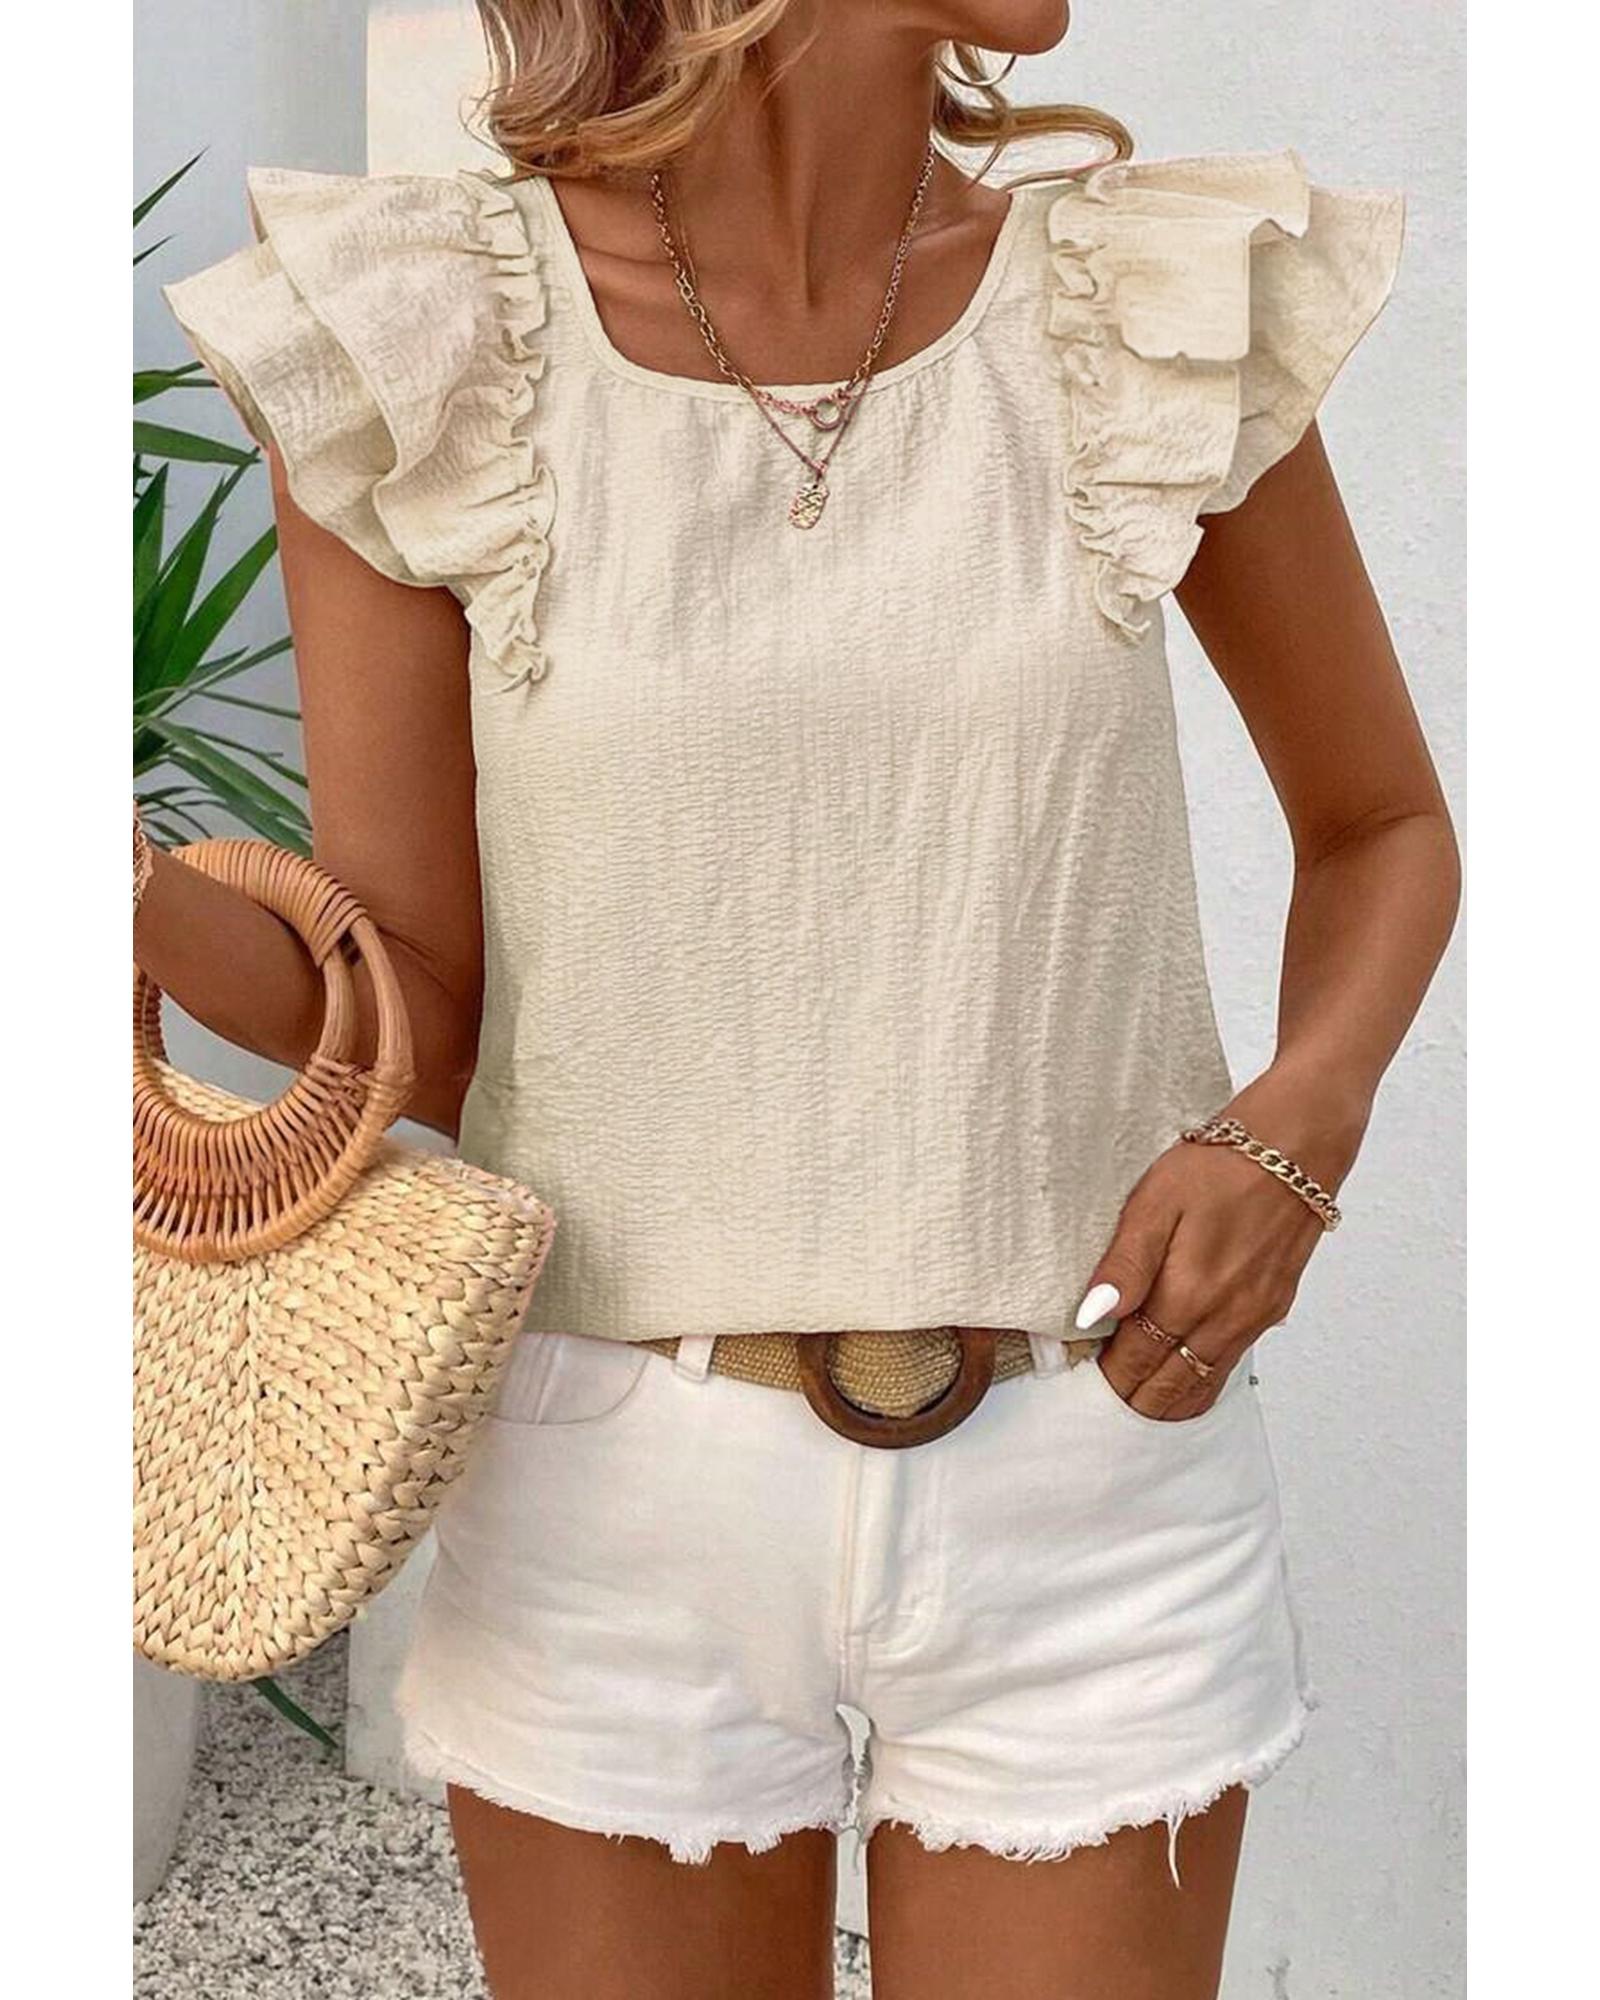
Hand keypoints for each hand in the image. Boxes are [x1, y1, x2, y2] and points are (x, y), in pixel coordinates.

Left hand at [1075, 1076, 1361, 1419]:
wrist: (1298, 1144)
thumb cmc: (1222, 1163)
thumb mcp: (1156, 1201)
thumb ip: (1125, 1264)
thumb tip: (1090, 1316)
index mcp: (1187, 1294)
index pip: (1136, 1361)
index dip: (1107, 1377)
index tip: (1084, 1379)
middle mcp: (1224, 1317)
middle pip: (1170, 1386)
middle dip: (1135, 1398)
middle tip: (1103, 1400)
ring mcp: (1253, 1317)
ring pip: (1204, 1383)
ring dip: (1169, 1398)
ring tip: (1137, 1400)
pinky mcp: (1274, 1306)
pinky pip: (1231, 1363)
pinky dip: (1203, 1380)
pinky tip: (1184, 1374)